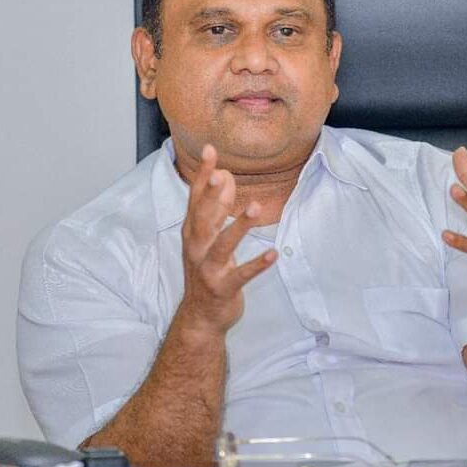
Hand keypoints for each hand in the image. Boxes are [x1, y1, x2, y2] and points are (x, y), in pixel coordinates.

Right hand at [175, 144, 276, 335]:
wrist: (200, 316)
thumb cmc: (206, 270)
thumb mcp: (208, 237)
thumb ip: (216, 208)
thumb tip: (224, 176)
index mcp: (193, 232)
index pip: (195, 198)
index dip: (202, 174)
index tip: (210, 149)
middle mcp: (196, 248)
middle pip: (202, 217)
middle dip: (210, 196)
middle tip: (220, 173)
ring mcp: (207, 269)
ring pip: (221, 245)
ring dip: (239, 226)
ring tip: (256, 207)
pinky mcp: (223, 288)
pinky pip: (241, 275)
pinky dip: (256, 265)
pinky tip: (273, 254)